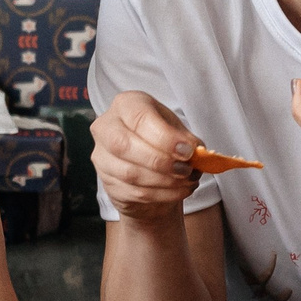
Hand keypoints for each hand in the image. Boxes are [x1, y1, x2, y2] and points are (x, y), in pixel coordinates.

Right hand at [91, 90, 203, 223]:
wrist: (149, 168)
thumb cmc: (161, 140)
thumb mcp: (177, 131)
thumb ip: (187, 139)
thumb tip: (197, 152)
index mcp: (126, 105)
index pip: (139, 118)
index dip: (165, 137)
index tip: (188, 151)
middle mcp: (106, 127)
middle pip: (124, 145)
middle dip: (160, 161)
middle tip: (186, 169)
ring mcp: (102, 157)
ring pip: (129, 173)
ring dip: (164, 181)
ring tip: (187, 181)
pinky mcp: (108, 183)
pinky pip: (134, 193)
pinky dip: (162, 195)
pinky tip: (179, 191)